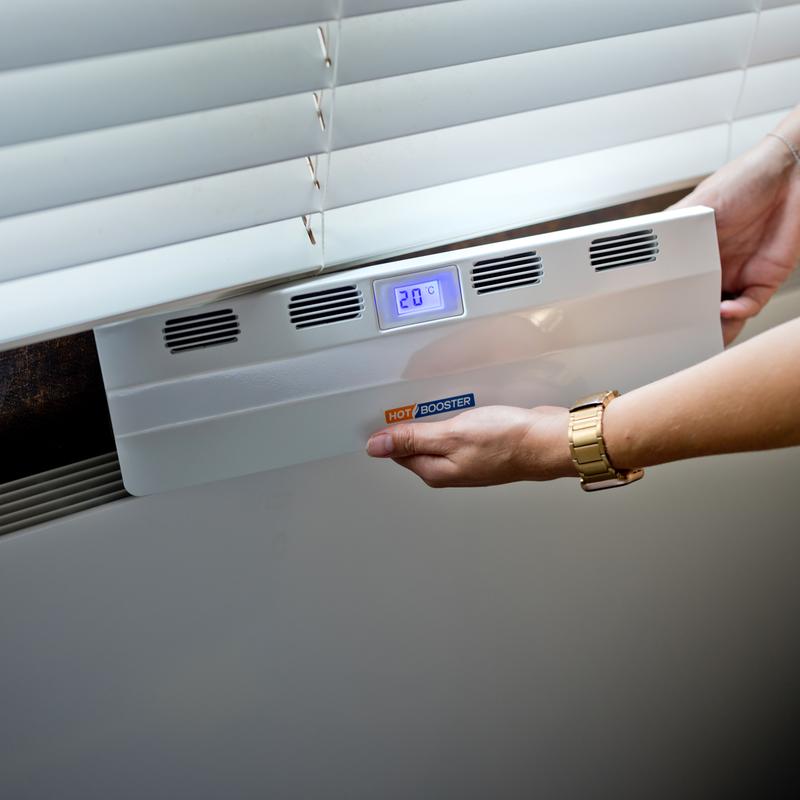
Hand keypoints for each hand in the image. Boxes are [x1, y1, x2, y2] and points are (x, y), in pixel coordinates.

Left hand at [366, 405, 574, 486]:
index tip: (382, 412)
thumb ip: (412, 439)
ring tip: (429, 403)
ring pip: (438, 439)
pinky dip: (452, 420)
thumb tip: (376, 447)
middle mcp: (450, 470)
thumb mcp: (451, 434)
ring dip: (431, 422)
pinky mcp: (483, 448)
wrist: (548, 441)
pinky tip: (457, 408)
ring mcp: (467, 460)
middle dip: (407, 426)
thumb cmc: (506, 440)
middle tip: (404, 404)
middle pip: (416, 447)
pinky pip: (457, 434)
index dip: (388, 431)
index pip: (397, 452)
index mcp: (435, 471)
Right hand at [673, 134, 799, 343]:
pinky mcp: (765, 279)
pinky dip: (737, 313)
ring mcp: (740, 275)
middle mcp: (715, 267)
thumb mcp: (696, 204)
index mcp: (694, 253)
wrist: (789, 173)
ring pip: (723, 314)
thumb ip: (671, 228)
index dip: (667, 302)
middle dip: (687, 320)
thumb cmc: (743, 180)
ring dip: (712, 326)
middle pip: (697, 305)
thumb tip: (643, 250)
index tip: (654, 315)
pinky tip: (725, 309)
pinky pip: (749, 306)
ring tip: (699, 331)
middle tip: (675, 330)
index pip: (676, 285)